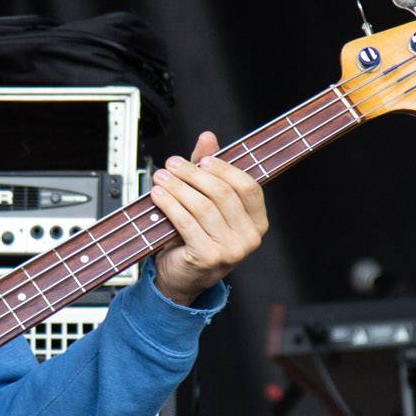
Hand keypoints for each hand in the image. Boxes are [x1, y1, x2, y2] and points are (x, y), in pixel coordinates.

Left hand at [148, 131, 267, 305]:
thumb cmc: (196, 239)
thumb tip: (208, 138)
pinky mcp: (208, 258)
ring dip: (178, 187)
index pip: (248, 187)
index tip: (202, 159)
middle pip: (223, 194)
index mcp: (257, 222)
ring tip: (161, 177)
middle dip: (193, 174)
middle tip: (172, 164)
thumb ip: (209, 170)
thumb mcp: (206, 203)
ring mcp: (231, 251)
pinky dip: (170, 205)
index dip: (224, 168)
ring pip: (203, 207)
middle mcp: (250, 238)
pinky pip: (187, 223)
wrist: (181, 278)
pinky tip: (158, 195)